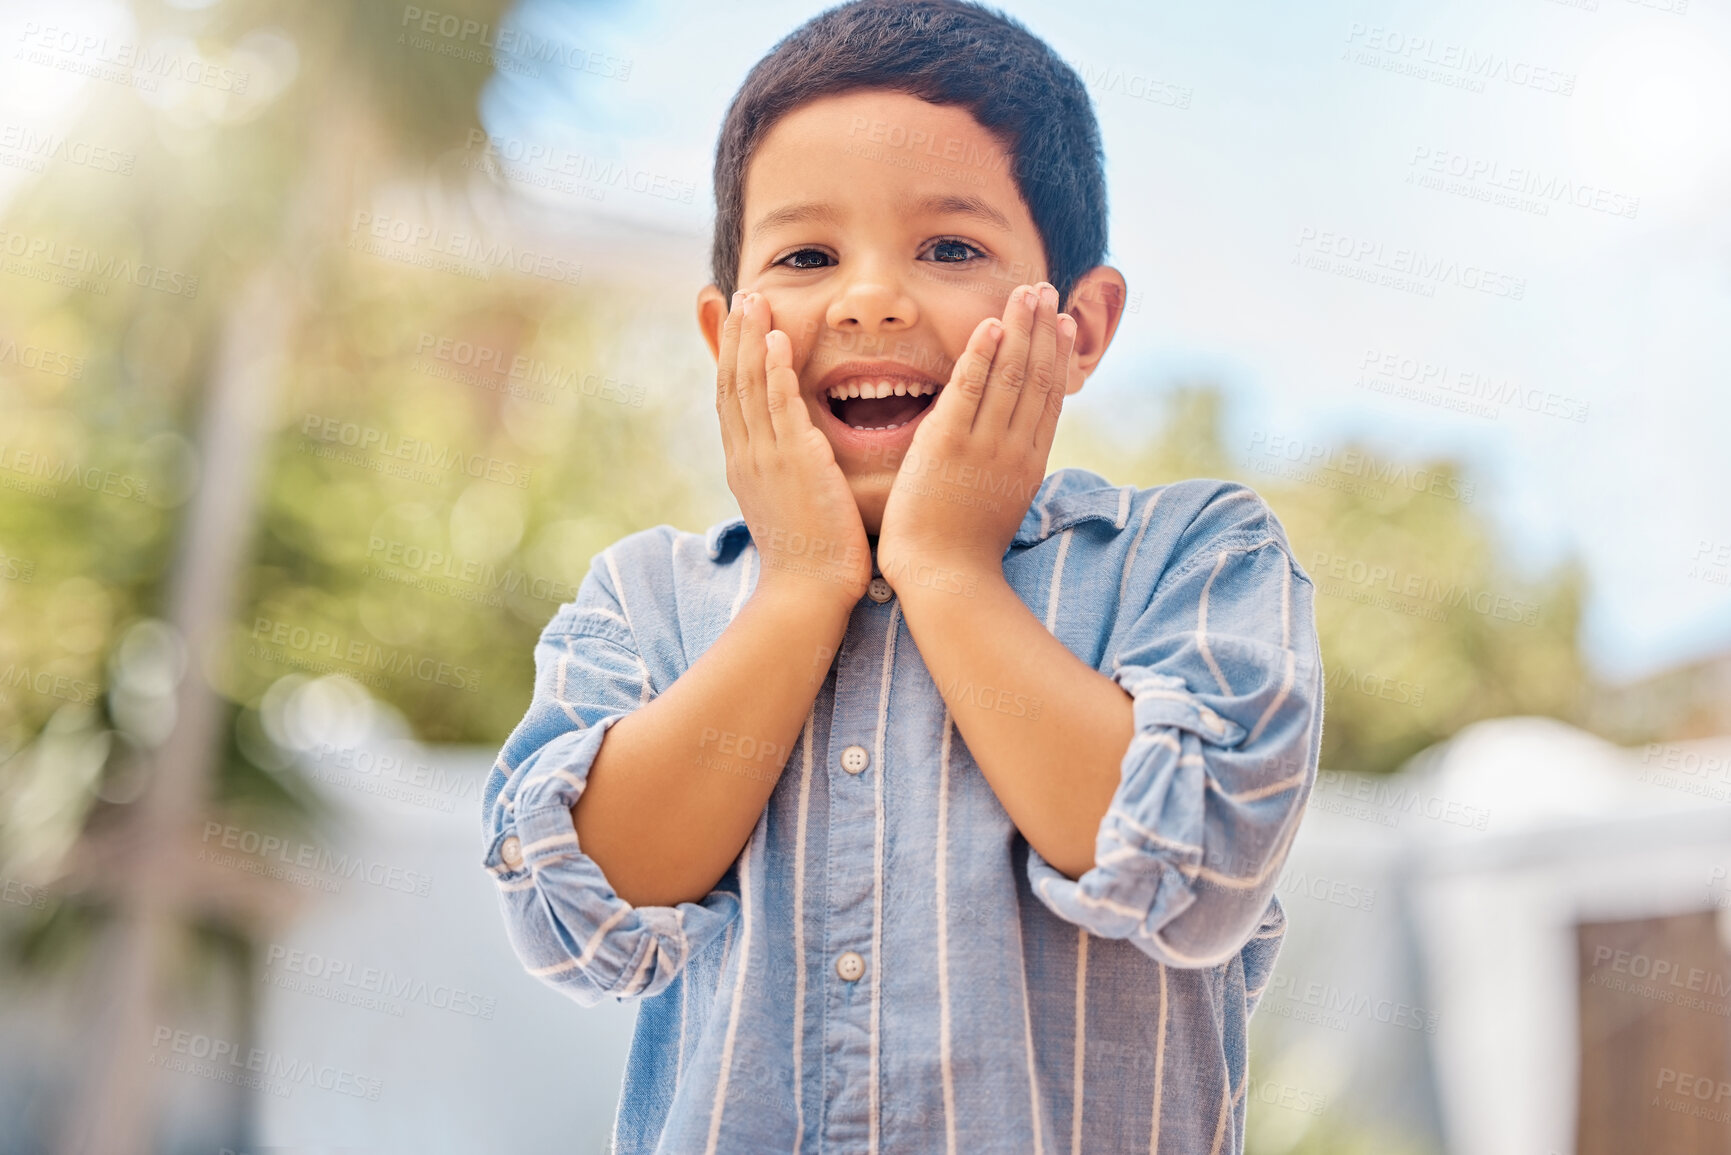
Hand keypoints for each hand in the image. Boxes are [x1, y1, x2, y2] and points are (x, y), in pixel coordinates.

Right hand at [717, 291, 871, 607]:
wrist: (810, 592)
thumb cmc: (811, 558)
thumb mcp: (790, 505)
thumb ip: (789, 473)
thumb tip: (796, 456)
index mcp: (744, 465)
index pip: (730, 399)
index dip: (729, 357)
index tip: (733, 323)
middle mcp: (747, 456)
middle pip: (731, 383)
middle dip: (734, 337)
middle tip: (739, 296)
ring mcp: (766, 458)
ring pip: (749, 387)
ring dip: (750, 340)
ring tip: (754, 301)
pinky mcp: (794, 462)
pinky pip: (780, 406)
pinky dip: (776, 371)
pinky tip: (777, 340)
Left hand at [876, 281, 1077, 593]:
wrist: (947, 580)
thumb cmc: (964, 553)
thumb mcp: (1000, 506)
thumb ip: (1006, 472)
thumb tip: (1013, 452)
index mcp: (1028, 464)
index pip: (1049, 399)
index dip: (1058, 357)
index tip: (1063, 324)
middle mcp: (1013, 449)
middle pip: (1037, 377)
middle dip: (1043, 330)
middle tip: (1047, 292)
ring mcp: (983, 446)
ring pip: (1010, 375)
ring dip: (1019, 329)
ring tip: (1027, 293)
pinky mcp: (947, 446)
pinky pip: (968, 390)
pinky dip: (981, 356)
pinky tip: (991, 326)